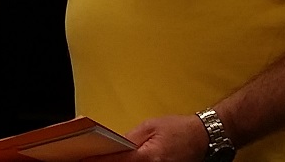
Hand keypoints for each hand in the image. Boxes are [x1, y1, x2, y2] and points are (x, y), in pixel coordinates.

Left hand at [86, 115, 208, 161]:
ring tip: (98, 159)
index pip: (116, 161)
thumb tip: (109, 145)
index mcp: (149, 156)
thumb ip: (129, 138)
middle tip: (85, 158)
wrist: (203, 138)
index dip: (96, 161)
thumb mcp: (150, 126)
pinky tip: (118, 160)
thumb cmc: (177, 129)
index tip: (80, 159)